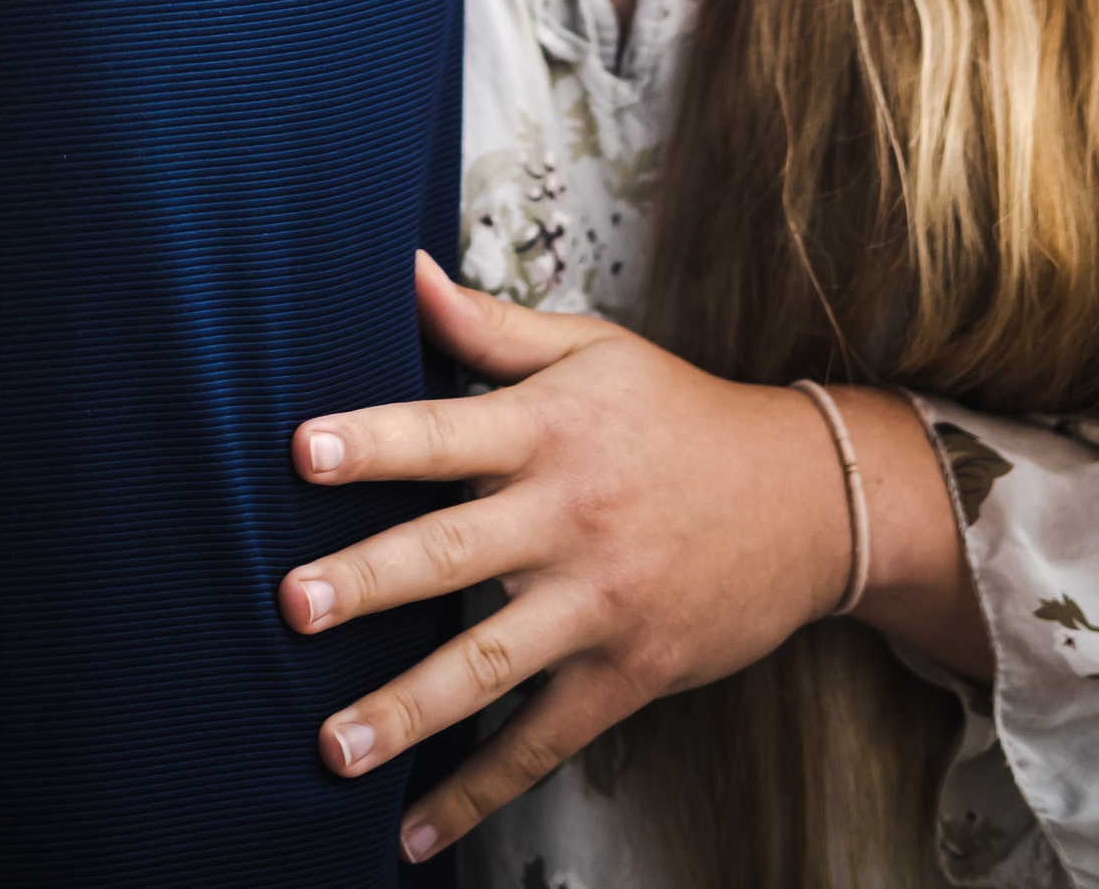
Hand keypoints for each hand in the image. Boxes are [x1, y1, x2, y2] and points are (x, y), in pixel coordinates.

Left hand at [280, 253, 984, 864]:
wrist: (805, 500)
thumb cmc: (678, 416)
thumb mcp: (592, 351)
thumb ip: (490, 327)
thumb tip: (403, 270)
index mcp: (551, 427)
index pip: (446, 430)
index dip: (375, 440)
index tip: (302, 452)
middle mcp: (568, 515)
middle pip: (454, 549)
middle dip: (370, 580)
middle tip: (293, 604)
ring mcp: (598, 602)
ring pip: (489, 662)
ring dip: (406, 708)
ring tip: (332, 745)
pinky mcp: (627, 674)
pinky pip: (543, 740)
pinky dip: (480, 789)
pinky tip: (417, 829)